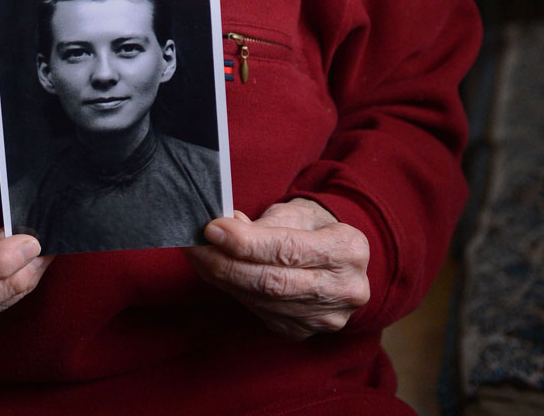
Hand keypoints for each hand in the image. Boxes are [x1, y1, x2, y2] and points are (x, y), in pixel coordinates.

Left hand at [187, 197, 369, 340]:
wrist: (337, 259)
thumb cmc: (312, 227)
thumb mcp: (296, 212)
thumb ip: (264, 223)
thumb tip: (225, 227)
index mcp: (349, 249)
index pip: (288, 249)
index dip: (246, 242)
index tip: (212, 229)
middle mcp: (345, 289)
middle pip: (273, 282)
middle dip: (226, 263)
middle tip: (194, 245)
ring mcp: (325, 317)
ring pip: (262, 300)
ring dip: (223, 278)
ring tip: (198, 255)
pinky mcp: (304, 331)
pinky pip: (260, 312)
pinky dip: (234, 291)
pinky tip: (217, 273)